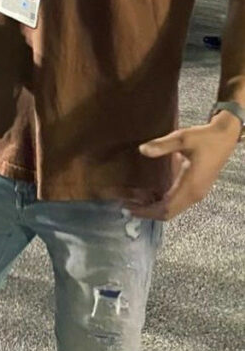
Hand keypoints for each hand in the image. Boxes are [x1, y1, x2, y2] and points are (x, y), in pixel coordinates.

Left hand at [125, 113, 240, 219]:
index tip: (129, 208)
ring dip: (153, 206)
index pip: (166, 208)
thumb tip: (142, 150)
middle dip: (147, 211)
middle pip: (168, 213)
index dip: (147, 211)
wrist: (224, 137)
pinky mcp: (196, 189)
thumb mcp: (182, 138)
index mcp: (190, 186)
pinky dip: (161, 201)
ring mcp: (197, 193)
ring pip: (172, 208)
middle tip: (126, 205)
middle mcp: (194, 194)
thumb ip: (162, 145)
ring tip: (133, 198)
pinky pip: (177, 201)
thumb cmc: (205, 138)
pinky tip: (148, 192)